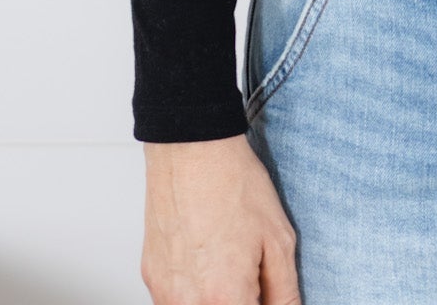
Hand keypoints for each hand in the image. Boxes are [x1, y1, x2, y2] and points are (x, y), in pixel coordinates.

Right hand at [141, 133, 299, 303]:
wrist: (191, 148)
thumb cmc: (232, 183)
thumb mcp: (278, 240)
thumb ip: (285, 293)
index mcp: (224, 298)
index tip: (266, 295)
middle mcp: (188, 303)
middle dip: (242, 302)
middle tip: (253, 281)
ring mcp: (165, 293)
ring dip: (218, 299)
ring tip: (230, 266)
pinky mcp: (151, 278)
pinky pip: (176, 301)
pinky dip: (195, 292)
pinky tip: (209, 261)